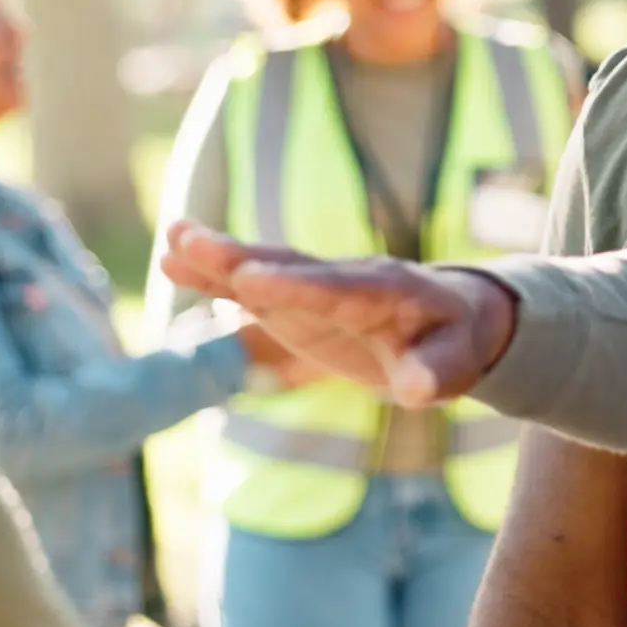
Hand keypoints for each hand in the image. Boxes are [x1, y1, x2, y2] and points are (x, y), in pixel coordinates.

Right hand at [160, 221, 517, 404]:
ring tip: (171, 235)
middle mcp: (344, 279)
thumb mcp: (455, 364)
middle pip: (289, 267)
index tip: (250, 281)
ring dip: (218, 254)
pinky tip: (172, 259)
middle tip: (189, 239)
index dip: (293, 286)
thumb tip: (418, 390)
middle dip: (240, 256)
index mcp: (386, 291)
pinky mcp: (295, 299)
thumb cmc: (454, 343)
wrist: (451, 321)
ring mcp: (315, 286)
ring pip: (264, 267)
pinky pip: (252, 285)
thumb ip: (435, 373)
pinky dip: (215, 274)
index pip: (335, 290)